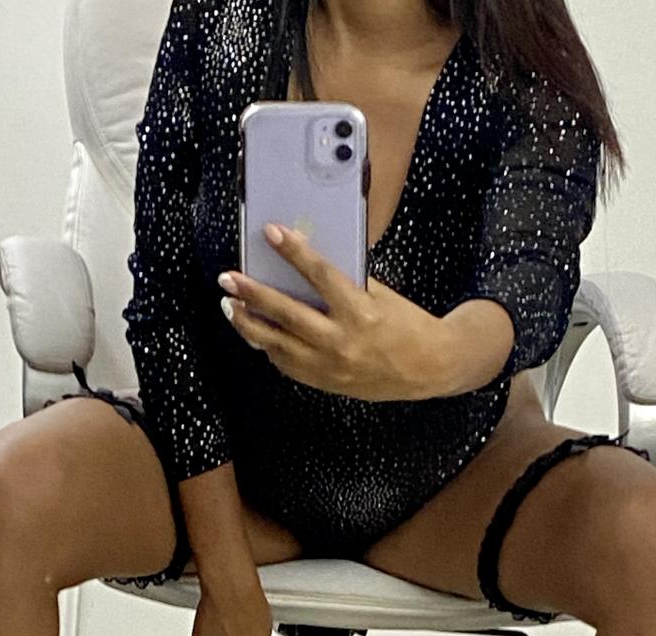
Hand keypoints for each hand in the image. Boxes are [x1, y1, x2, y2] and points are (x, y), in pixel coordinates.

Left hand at [219, 224, 497, 400]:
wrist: (428, 367)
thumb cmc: (406, 324)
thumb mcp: (380, 295)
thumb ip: (344, 284)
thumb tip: (304, 267)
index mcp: (361, 312)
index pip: (320, 275)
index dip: (293, 252)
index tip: (271, 232)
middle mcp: (342, 341)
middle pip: (286, 314)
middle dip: (252, 295)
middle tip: (228, 279)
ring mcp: (329, 366)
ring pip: (276, 345)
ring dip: (248, 324)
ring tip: (231, 307)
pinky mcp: (324, 382)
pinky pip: (285, 363)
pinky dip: (268, 346)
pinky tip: (256, 331)